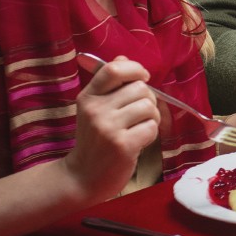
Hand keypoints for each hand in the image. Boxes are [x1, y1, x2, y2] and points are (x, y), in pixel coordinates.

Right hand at [63, 57, 160, 201]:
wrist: (83, 177)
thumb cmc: (95, 141)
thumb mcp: (95, 109)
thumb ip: (110, 85)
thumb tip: (123, 58)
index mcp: (88, 97)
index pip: (113, 69)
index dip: (135, 69)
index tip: (143, 78)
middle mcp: (96, 110)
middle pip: (141, 88)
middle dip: (148, 100)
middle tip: (139, 115)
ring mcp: (108, 128)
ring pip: (150, 107)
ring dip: (152, 118)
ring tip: (138, 128)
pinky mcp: (123, 145)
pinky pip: (152, 127)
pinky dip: (151, 134)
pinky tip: (138, 141)